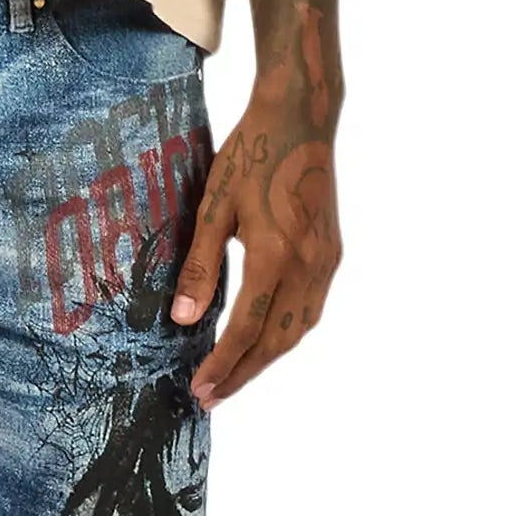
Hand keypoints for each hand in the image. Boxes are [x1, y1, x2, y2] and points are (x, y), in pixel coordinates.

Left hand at [172, 107, 342, 408]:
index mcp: (275, 256)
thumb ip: (199, 265)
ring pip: (299, 329)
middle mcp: (308, 265)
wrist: (301, 119)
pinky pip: (311, 308)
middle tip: (211, 396)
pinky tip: (266, 338)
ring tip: (235, 375)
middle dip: (244, 373)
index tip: (201, 388)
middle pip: (276, 340)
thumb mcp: (213, 207)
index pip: (247, 329)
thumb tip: (184, 319)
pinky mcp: (331, 252)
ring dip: (267, 358)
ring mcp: (325, 261)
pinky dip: (286, 333)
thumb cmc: (251, 155)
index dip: (223, 364)